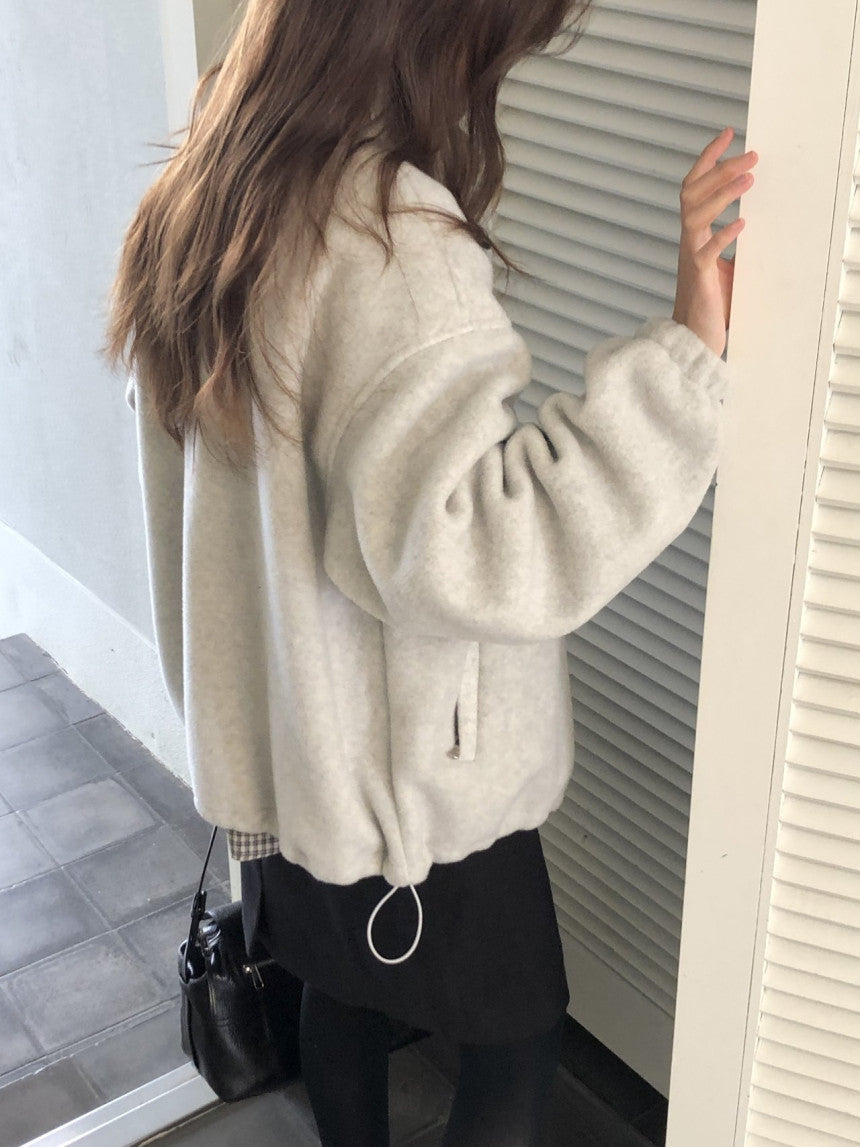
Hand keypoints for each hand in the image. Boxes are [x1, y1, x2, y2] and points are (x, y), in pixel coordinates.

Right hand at [672, 127, 757, 357]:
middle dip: (720, 169)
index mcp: (694, 235)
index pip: (695, 186)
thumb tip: (750, 217)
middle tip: (751, 153)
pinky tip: (742, 223)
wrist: (693, 338)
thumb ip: (730, 241)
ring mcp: (692, 258)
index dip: (708, 158)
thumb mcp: (724, 264)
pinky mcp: (700, 278)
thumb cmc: (710, 304)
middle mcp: (689, 241)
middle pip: (694, 193)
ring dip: (723, 193)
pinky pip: (707, 251)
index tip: (728, 133)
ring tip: (749, 178)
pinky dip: (723, 235)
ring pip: (697, 215)